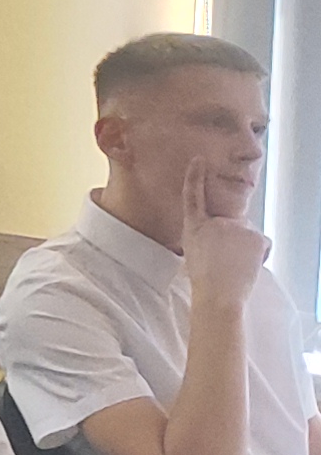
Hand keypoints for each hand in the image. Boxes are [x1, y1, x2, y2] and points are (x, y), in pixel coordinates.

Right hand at [184, 159, 269, 309]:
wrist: (219, 294)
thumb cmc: (205, 280)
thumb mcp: (193, 252)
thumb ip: (207, 235)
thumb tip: (223, 234)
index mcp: (194, 226)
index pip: (192, 196)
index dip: (195, 177)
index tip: (199, 160)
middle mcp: (215, 222)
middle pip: (231, 223)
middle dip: (233, 239)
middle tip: (225, 260)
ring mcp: (237, 227)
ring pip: (248, 234)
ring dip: (246, 248)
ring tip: (235, 266)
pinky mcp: (256, 235)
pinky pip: (262, 242)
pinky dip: (260, 254)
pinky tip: (249, 265)